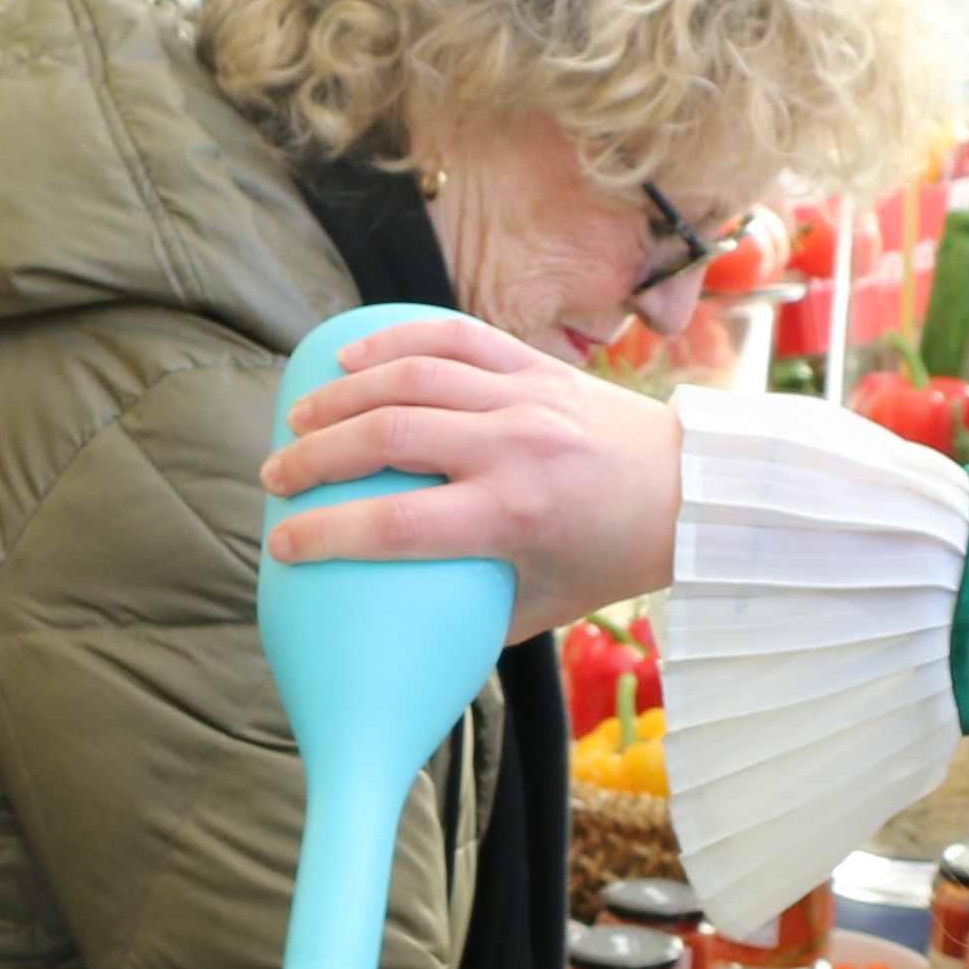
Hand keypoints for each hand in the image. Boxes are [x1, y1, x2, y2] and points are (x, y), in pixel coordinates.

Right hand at [254, 311, 686, 643]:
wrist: (693, 490)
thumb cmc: (612, 558)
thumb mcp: (542, 604)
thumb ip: (470, 614)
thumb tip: (399, 632)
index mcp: (515, 515)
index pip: (398, 523)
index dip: (327, 534)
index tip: (282, 544)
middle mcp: (515, 446)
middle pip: (388, 437)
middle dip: (316, 456)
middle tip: (274, 476)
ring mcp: (525, 395)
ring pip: (411, 376)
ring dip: (341, 394)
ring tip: (297, 418)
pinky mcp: (535, 362)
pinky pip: (453, 336)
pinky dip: (394, 339)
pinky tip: (349, 356)